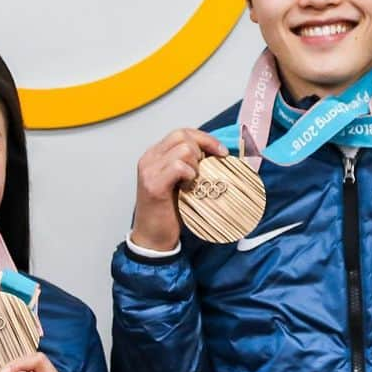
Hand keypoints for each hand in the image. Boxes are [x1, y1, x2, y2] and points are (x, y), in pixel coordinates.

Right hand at [131, 128, 228, 250]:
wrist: (153, 238)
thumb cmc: (168, 212)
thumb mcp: (180, 182)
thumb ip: (190, 165)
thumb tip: (217, 154)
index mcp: (155, 155)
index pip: (181, 133)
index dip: (204, 138)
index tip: (221, 152)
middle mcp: (149, 159)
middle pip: (182, 136)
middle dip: (203, 148)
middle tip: (208, 168)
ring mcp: (150, 170)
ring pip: (183, 149)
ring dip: (196, 164)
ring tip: (194, 181)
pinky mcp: (154, 185)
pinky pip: (178, 166)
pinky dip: (190, 174)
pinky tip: (190, 186)